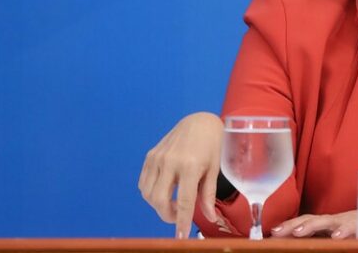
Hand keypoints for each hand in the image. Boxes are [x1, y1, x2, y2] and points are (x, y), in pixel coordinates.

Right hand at [138, 112, 223, 238]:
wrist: (199, 122)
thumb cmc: (211, 145)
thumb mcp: (214, 169)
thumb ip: (208, 195)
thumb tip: (209, 218)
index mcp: (190, 166)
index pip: (184, 201)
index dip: (181, 222)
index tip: (180, 236)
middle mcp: (171, 162)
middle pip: (160, 200)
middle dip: (167, 215)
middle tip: (178, 216)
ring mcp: (158, 158)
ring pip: (148, 194)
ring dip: (158, 205)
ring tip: (173, 202)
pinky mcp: (150, 156)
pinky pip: (143, 183)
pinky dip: (150, 193)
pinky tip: (164, 192)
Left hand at [270, 211, 356, 238]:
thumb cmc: (354, 231)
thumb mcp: (333, 236)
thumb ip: (318, 239)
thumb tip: (297, 242)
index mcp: (323, 225)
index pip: (302, 223)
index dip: (287, 227)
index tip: (271, 234)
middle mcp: (331, 221)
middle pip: (308, 219)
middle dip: (291, 225)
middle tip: (277, 232)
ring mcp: (344, 221)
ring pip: (325, 221)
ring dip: (310, 226)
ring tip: (298, 232)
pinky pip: (350, 227)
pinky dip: (343, 231)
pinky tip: (336, 237)